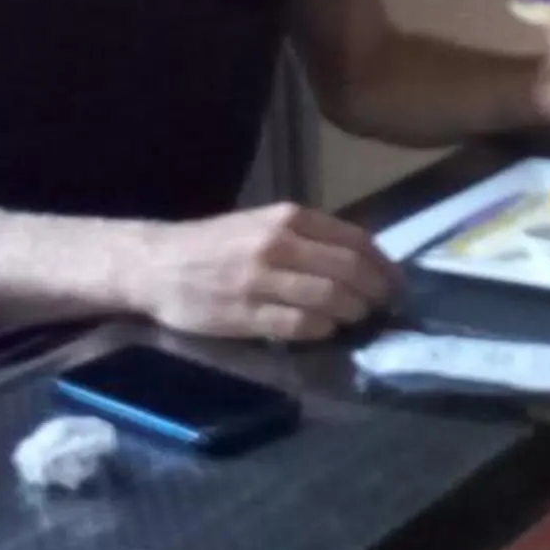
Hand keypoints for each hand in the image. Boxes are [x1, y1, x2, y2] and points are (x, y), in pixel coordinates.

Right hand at [134, 202, 398, 342]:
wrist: (155, 264)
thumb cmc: (214, 245)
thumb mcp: (263, 224)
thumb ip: (308, 237)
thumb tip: (361, 262)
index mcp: (287, 218)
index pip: (356, 241)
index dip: (384, 267)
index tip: (394, 284)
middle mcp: (278, 244)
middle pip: (349, 272)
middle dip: (374, 294)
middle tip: (381, 309)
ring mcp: (262, 280)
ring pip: (330, 299)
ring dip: (352, 314)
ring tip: (355, 321)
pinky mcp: (246, 314)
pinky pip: (299, 325)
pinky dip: (321, 330)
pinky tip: (323, 331)